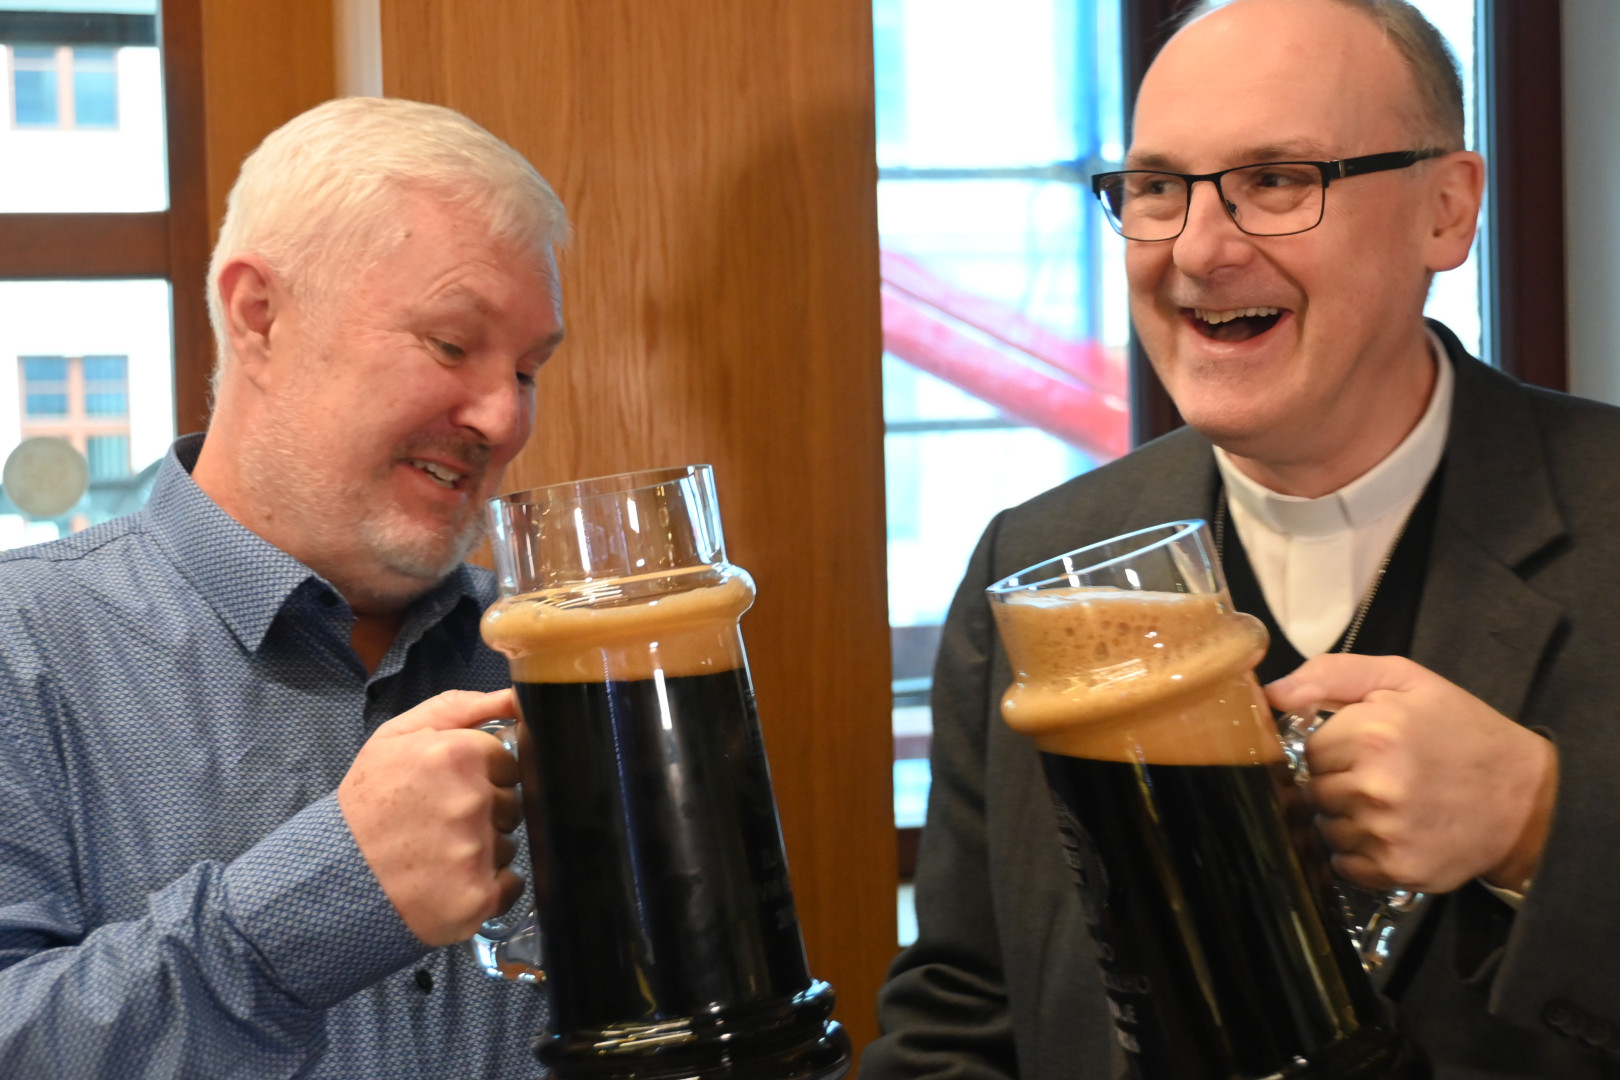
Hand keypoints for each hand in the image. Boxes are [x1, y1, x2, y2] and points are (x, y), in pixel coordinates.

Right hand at [337, 689, 524, 945]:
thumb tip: (516, 697)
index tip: (452, 788)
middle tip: (440, 822)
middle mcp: (472, 801)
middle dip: (485, 811)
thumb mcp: (397, 737)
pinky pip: (511, 884)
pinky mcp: (478, 896)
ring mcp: (476, 851)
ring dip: (485, 849)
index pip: (507, 760)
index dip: (482, 775)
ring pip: (510, 843)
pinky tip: (452, 880)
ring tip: (439, 852)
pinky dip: (489, 885)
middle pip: (512, 802)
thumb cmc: (368, 801)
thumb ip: (460, 707)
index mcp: (457, 754)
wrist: (335, 876)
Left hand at [1266, 655, 1557, 894]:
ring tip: (1386, 806)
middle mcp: (1375, 786)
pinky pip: (1342, 865)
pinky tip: (1388, 835)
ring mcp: (1385, 833)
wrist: (1526, 798)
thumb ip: (1331, 674)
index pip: (1306, 750)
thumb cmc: (1461, 731)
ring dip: (1345, 819)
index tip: (1362, 749)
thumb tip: (1271, 694)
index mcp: (1373, 732)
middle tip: (1377, 777)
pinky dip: (1357, 853)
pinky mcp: (1396, 870)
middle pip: (1312, 791)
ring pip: (1324, 828)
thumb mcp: (1405, 680)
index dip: (1332, 749)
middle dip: (1336, 783)